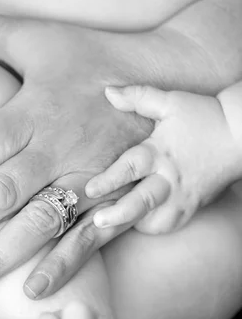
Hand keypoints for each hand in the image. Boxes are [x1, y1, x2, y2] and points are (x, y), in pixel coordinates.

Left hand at [0, 0, 153, 297]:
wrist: (165, 74)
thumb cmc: (91, 59)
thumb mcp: (36, 38)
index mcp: (31, 111)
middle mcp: (56, 147)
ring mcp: (88, 175)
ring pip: (38, 222)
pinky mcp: (115, 196)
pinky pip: (88, 234)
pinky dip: (63, 263)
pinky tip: (32, 290)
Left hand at [86, 85, 240, 232]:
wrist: (241, 135)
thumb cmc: (203, 116)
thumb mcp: (169, 102)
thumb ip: (137, 98)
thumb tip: (108, 92)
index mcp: (158, 152)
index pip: (129, 168)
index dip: (108, 180)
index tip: (90, 190)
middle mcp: (168, 178)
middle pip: (141, 202)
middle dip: (117, 214)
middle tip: (98, 222)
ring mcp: (181, 196)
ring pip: (155, 220)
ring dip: (134, 224)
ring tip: (115, 225)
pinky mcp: (192, 206)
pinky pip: (170, 225)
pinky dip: (154, 227)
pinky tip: (140, 222)